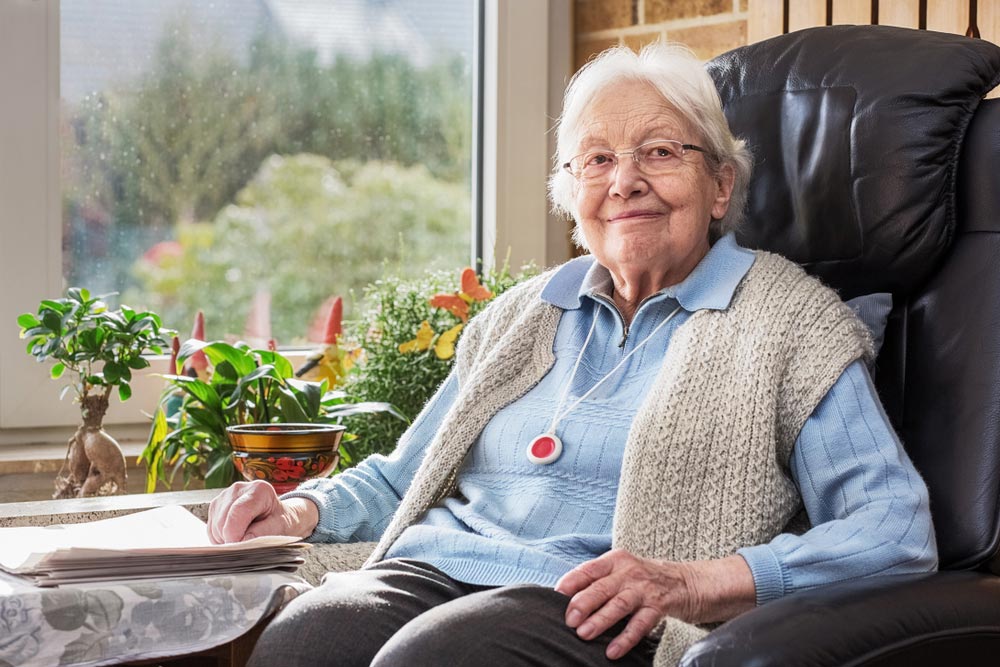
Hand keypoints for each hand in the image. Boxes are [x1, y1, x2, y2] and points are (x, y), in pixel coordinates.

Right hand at [207, 480, 319, 542]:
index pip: (238, 512)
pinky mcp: (216, 505)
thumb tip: (241, 541)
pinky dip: (220, 537)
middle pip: (223, 521)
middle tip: (248, 543)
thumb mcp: (280, 527)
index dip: (235, 534)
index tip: (239, 548)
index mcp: (259, 489)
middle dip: (231, 539)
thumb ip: (262, 533)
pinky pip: (211, 528)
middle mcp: (239, 488)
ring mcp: (224, 496)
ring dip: (225, 539)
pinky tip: (235, 534)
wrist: (276, 516)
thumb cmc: (279, 520)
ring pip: (215, 526)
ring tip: (244, 537)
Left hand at [554, 549, 754, 660]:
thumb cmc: (645, 579)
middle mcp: (629, 572)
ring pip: (619, 604)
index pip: (588, 569)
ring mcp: (644, 589)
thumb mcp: (621, 571)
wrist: (687, 581)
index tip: (556, 595)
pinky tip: (613, 650)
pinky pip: (640, 624)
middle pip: (602, 587)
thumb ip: (598, 580)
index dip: (571, 582)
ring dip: (600, 620)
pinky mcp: (659, 606)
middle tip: (569, 619)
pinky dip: (626, 638)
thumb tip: (566, 598)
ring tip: (584, 634)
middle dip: (583, 603)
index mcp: (615, 560)